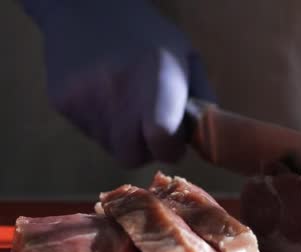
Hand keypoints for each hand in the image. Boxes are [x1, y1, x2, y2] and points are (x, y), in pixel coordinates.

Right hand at [23, 0, 213, 165]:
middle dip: (146, 149)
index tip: (173, 140)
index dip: (171, 149)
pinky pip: (90, 133)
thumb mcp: (186, 55)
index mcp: (157, 78)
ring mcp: (85, 100)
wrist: (85, 6)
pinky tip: (105, 96)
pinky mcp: (62, 103)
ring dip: (124, 137)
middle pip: (132, 157)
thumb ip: (202, 97)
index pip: (161, 140)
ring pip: (110, 147)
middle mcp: (118, 92)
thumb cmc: (146, 33)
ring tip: (126, 104)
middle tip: (150, 127)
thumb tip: (208, 137)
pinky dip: (102, 124)